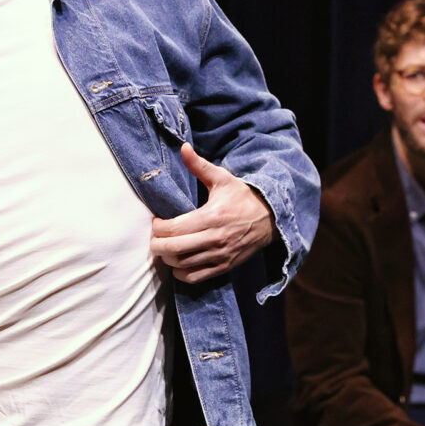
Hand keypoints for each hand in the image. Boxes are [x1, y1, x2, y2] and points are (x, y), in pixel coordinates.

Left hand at [150, 142, 276, 283]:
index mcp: (211, 216)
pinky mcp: (224, 267)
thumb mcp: (222, 178)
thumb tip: (183, 147)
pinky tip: (177, 263)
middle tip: (154, 238)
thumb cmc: (242, 197)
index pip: (173, 228)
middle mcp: (215, 238)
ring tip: (165, 248)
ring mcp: (220, 255)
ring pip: (182, 265)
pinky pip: (195, 277)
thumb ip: (199, 165)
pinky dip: (181, 273)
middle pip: (173, 249)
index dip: (157, 227)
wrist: (270, 219)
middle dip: (156, 245)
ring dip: (167, 258)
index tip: (156, 221)